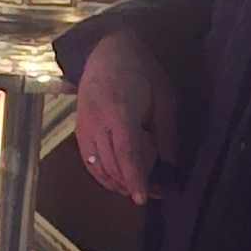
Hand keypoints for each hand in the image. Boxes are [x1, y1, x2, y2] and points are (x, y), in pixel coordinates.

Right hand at [74, 29, 180, 204]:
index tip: (143, 198)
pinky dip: (101, 174)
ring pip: (96, 166)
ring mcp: (84, 126)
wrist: (107, 51)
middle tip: (156, 194)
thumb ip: (166, 133)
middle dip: (131, 184)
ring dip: (116, 183)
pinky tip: (117, 180)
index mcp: (119, 111)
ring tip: (138, 189)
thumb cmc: (140, 71)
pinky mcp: (79, 129)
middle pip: (111, 164)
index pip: (126, 152)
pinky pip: (88, 160)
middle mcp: (96, 121)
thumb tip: (171, 166)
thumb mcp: (164, 98)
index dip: (134, 177)